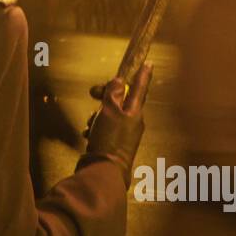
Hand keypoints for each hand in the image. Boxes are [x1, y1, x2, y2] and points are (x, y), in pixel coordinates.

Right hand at [83, 64, 152, 182]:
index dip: (142, 75)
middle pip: (120, 100)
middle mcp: (133, 122)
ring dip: (97, 114)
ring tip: (89, 123)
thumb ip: (113, 95)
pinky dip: (95, 128)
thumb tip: (119, 80)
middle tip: (92, 93)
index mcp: (135, 112)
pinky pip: (104, 129)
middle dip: (105, 96)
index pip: (139, 88)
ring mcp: (124, 135)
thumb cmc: (109, 138)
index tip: (148, 63)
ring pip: (110, 115)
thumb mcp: (109, 112)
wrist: (104, 171)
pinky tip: (87, 134)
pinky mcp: (114, 145)